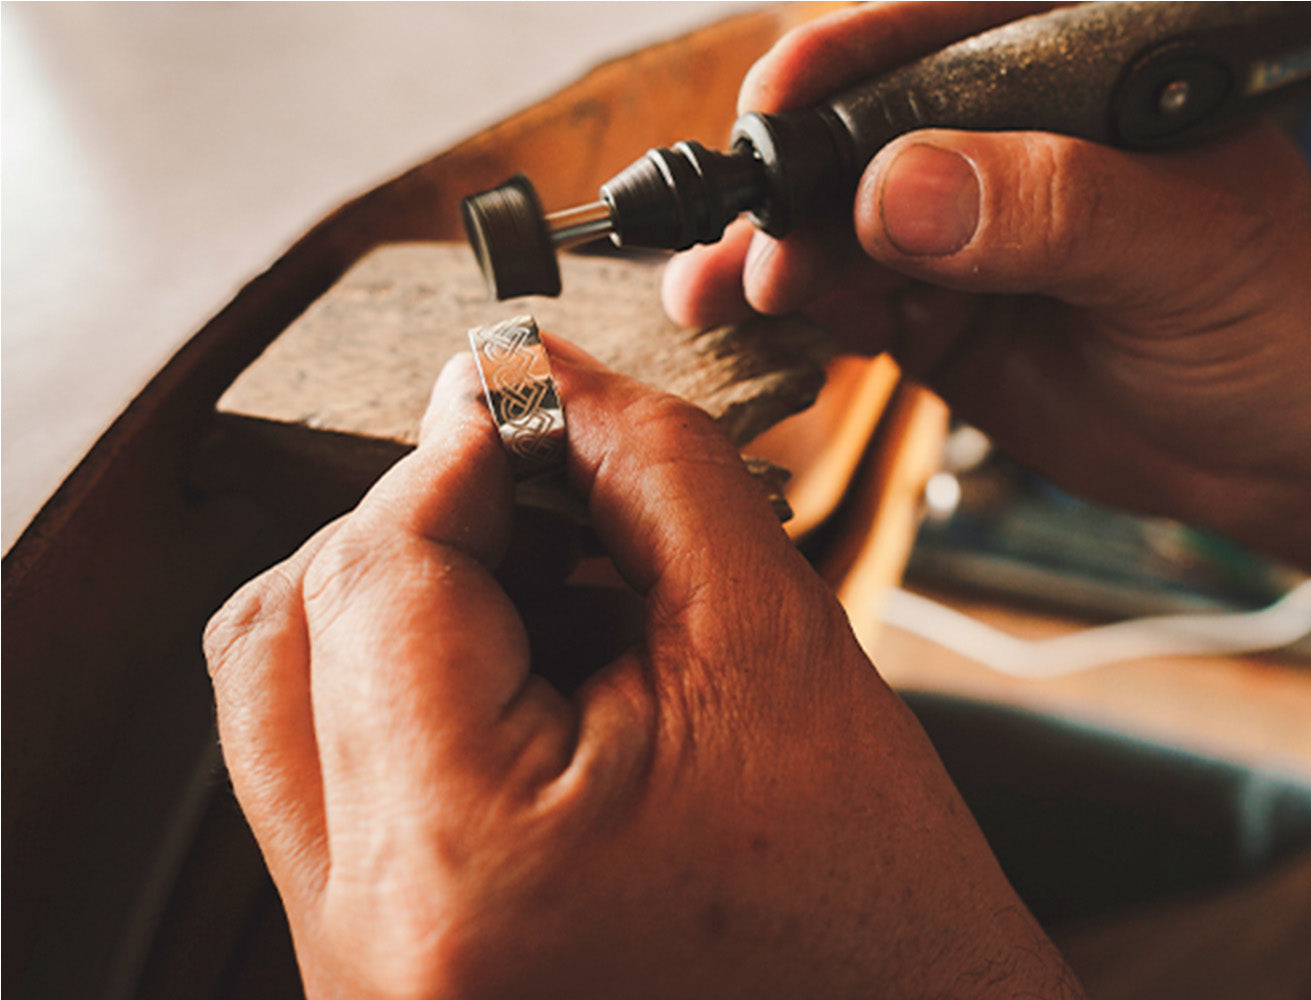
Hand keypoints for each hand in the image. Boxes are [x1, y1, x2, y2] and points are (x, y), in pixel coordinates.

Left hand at [204, 344, 1081, 998]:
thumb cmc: (870, 902)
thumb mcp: (773, 641)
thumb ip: (643, 468)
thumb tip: (533, 376)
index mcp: (466, 856)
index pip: (376, 573)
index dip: (453, 453)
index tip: (523, 398)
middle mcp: (369, 938)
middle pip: (288, 631)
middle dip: (418, 523)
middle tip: (542, 485)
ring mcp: (355, 966)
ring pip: (282, 700)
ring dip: (400, 602)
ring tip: (547, 590)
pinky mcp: (375, 964)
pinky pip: (329, 777)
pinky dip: (408, 689)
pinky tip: (530, 673)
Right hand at [663, 2, 1310, 641]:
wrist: (1275, 451)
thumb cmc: (1278, 322)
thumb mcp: (1185, 250)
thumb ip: (1053, 210)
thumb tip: (898, 190)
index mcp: (1076, 72)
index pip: (945, 31)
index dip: (850, 54)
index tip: (781, 98)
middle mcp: (1002, 139)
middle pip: (860, 130)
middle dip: (787, 180)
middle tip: (751, 240)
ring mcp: (958, 226)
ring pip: (833, 221)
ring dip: (769, 254)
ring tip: (724, 293)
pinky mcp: (931, 308)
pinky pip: (840, 301)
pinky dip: (791, 316)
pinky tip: (751, 327)